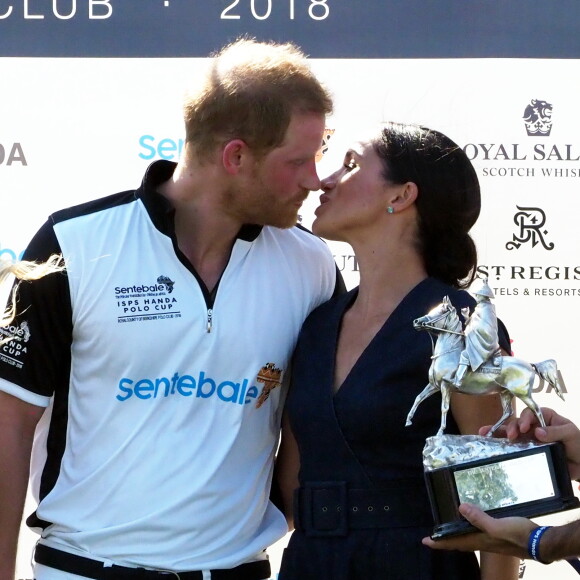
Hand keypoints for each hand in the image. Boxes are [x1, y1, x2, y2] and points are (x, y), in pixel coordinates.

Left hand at [422, 503, 536, 558]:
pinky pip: (478, 534)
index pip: (455, 543)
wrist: (541, 543)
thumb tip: (460, 508)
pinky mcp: (499, 536)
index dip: (439, 542)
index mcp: (480, 541)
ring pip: (468, 539)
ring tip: (448, 530)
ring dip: (457, 536)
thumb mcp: (498, 526)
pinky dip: (471, 530)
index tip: (425, 541)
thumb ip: (480, 519)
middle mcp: (483, 542)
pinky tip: (473, 524)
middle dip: (445, 541)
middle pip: (459, 543)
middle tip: (432, 538)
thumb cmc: (519, 535)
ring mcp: (492, 540)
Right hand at [478, 407, 579, 479]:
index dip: (525, 419)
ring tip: (487, 433)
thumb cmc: (578, 445)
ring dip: (500, 431)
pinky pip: (510, 443)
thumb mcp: (571, 434)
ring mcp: (528, 437)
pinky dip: (498, 440)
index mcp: (545, 416)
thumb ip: (556, 431)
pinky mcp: (525, 448)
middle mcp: (534, 424)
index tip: (525, 429)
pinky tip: (486, 438)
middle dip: (512, 427)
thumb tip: (538, 432)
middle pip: (518, 421)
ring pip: (510, 431)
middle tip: (512, 436)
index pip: (531, 412)